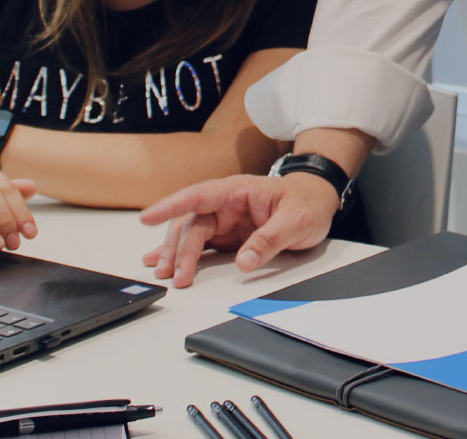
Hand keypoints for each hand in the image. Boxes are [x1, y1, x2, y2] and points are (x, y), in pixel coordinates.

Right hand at [138, 172, 340, 286]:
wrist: (318, 202)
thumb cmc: (307, 202)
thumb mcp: (295, 220)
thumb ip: (270, 239)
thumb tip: (245, 261)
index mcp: (238, 190)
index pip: (199, 196)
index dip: (172, 205)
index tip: (149, 217)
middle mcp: (226, 204)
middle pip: (191, 223)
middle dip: (177, 247)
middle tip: (173, 273)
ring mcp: (224, 220)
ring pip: (190, 235)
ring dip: (176, 254)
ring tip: (165, 274)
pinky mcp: (227, 235)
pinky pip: (199, 245)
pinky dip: (181, 254)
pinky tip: (161, 262)